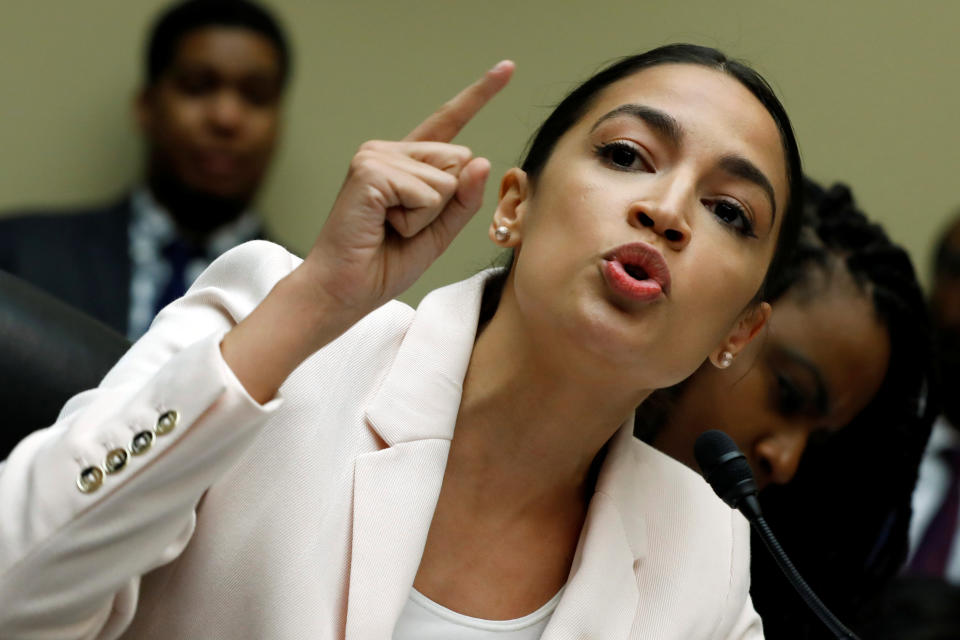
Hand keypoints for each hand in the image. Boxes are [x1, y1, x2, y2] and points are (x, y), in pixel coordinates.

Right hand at [299, 60, 514, 318]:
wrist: (344, 290)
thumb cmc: (383, 264)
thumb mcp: (439, 234)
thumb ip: (463, 201)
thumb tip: (482, 160)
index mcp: (407, 164)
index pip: (449, 122)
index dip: (479, 94)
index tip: (507, 67)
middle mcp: (390, 151)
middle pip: (460, 160)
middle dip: (445, 205)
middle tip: (402, 226)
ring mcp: (377, 156)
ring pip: (447, 180)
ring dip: (427, 217)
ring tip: (389, 228)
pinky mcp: (370, 170)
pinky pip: (427, 192)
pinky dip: (414, 219)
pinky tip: (382, 225)